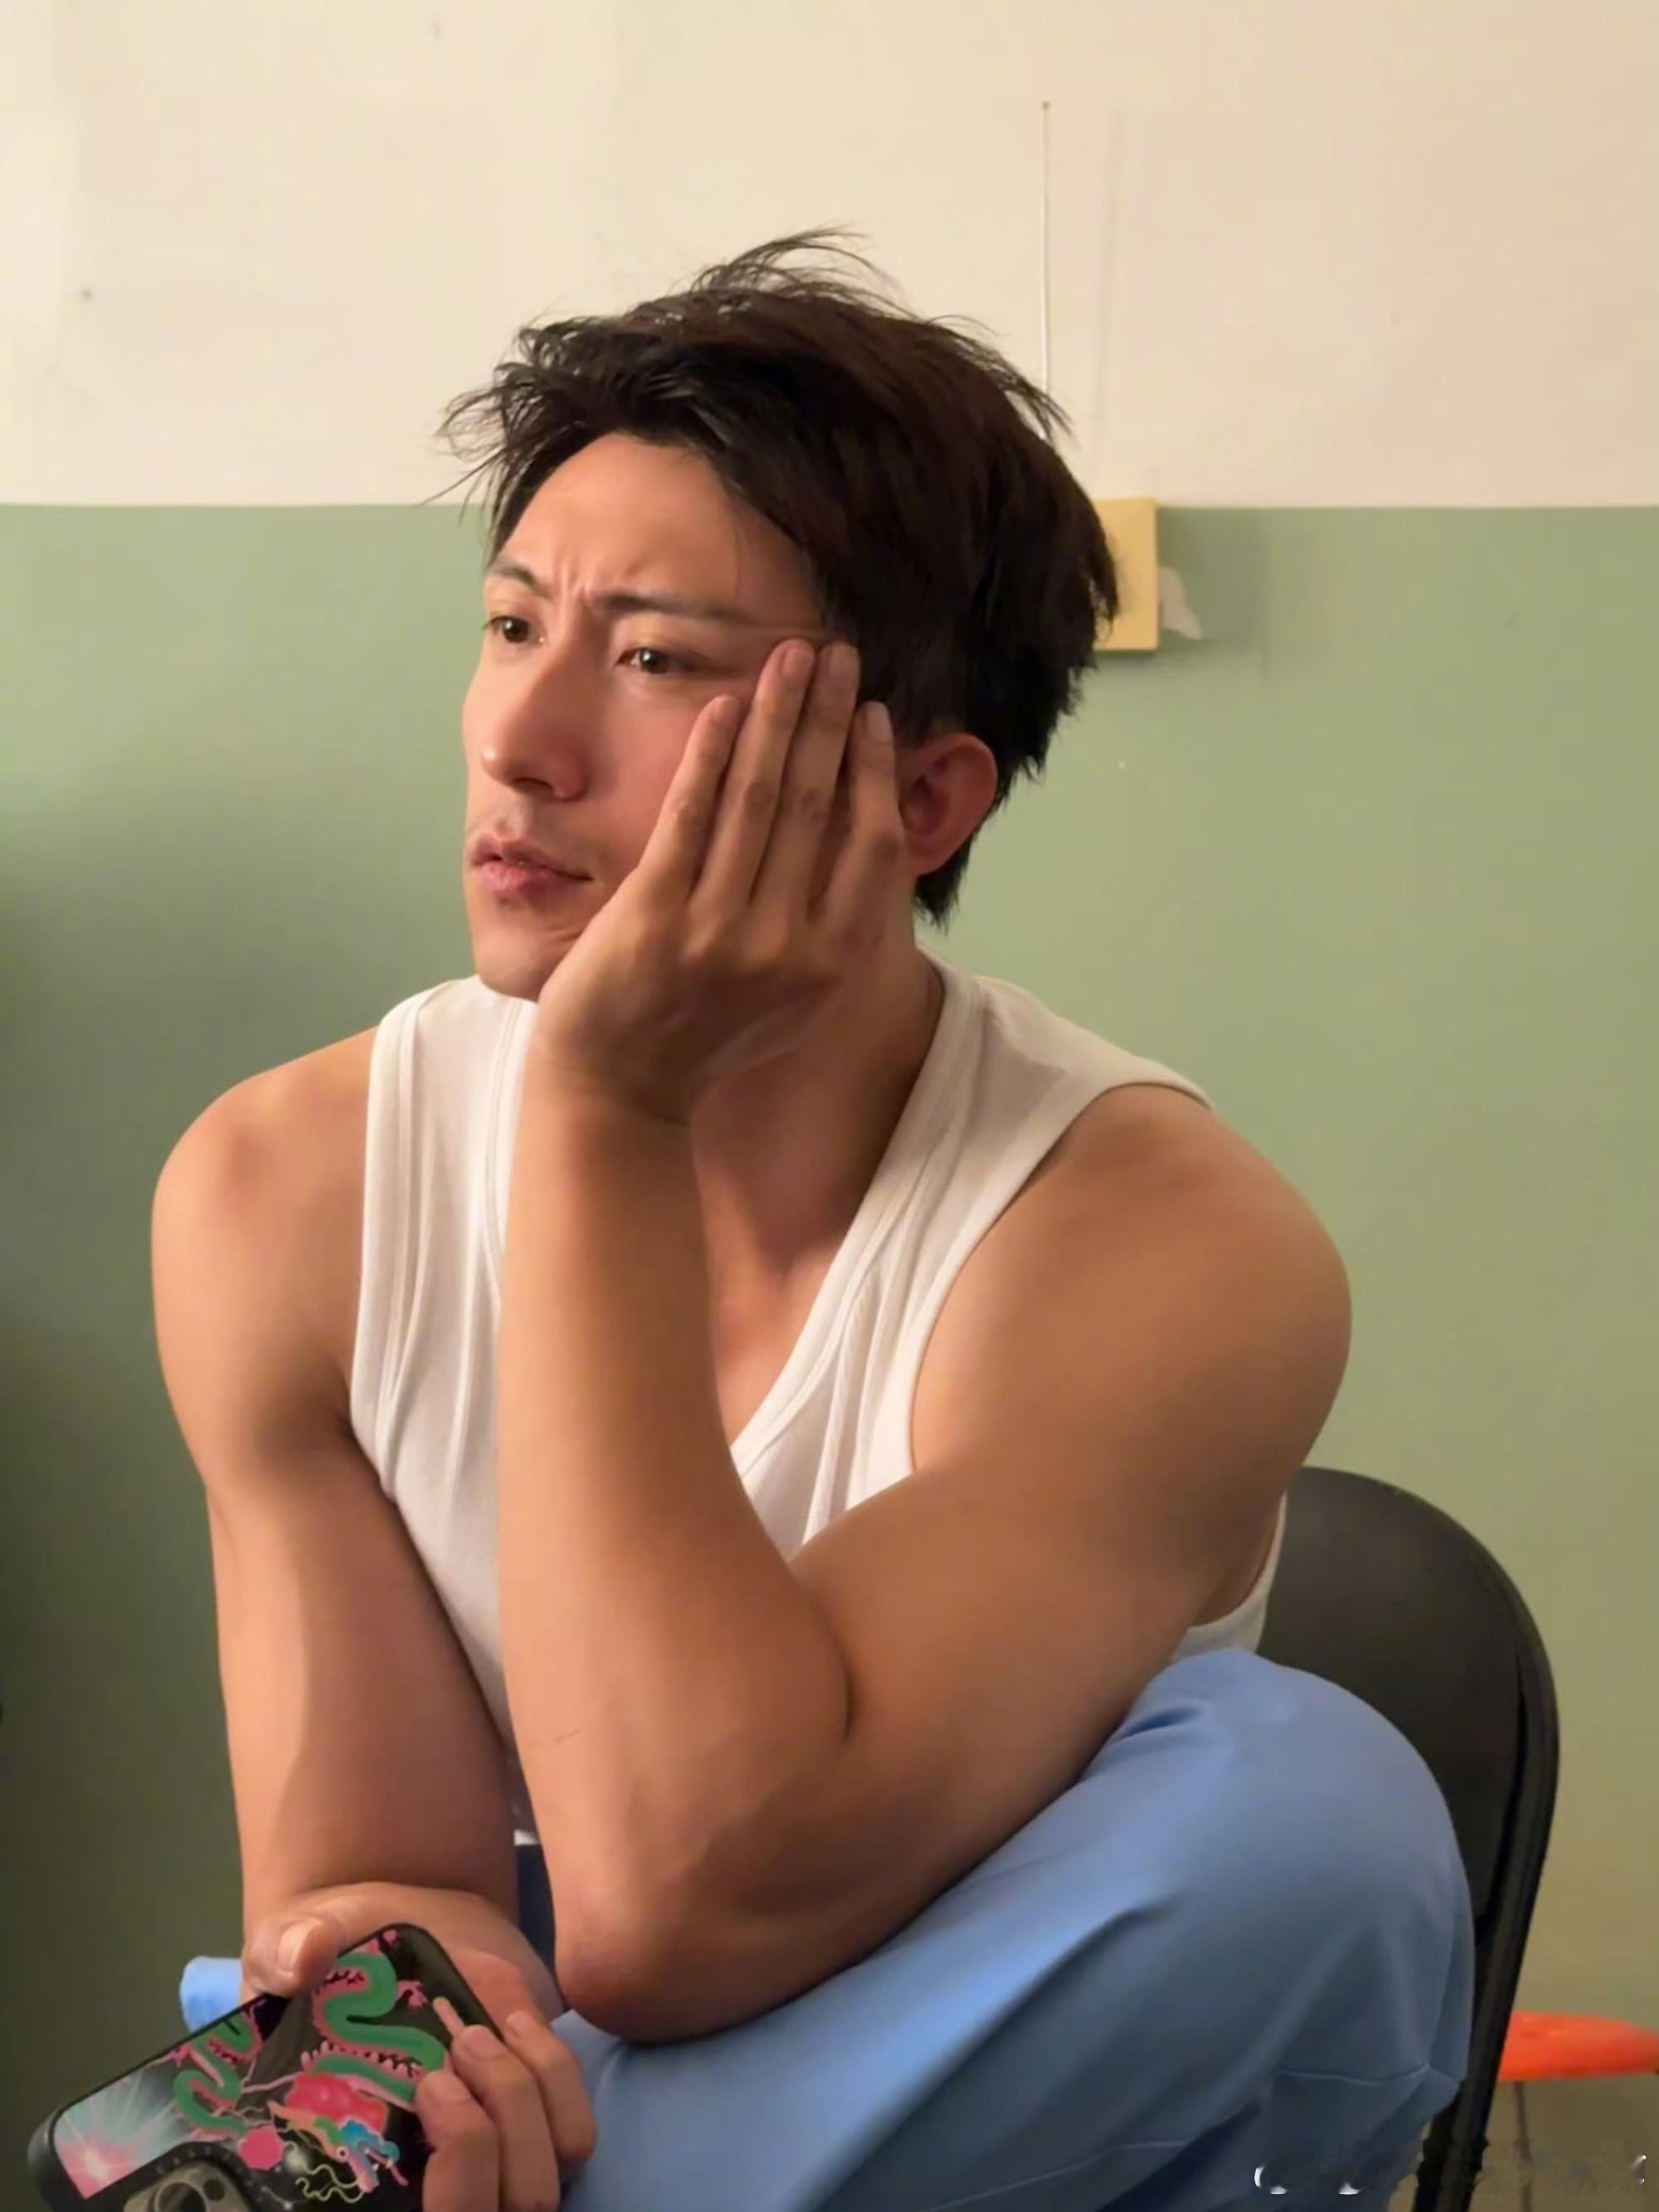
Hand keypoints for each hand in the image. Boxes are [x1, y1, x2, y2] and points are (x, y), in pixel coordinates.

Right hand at [244, 1883, 594, 2207]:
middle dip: (484, 2133)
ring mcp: (487, 2169)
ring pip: (540, 2185)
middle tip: (459, 2046)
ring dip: (523, 2098)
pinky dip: (554, 2077)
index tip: (431, 2087)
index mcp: (365, 2178)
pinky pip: (572, 2135)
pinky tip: (517, 2023)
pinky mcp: (535, 2128)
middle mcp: (430, 2188)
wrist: (389, 1932)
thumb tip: (308, 1956)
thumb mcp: (285, 1948)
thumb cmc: (325, 1958)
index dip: (451, 2180)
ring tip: (480, 2032)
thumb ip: (286, 1951)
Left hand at [525, 636, 906, 1124]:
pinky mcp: (654, 912)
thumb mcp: (792, 1001)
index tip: (874, 715)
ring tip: (791, 657)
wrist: (619, 1091)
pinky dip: (711, 755)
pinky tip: (726, 705)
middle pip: (818, 805)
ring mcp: (717, 929)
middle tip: (840, 654)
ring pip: (760, 799)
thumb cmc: (704, 1039)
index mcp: (827, 965)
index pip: (871, 847)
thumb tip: (862, 834)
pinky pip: (690, 816)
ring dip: (778, 716)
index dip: (877, 772)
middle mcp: (782, 945)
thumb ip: (827, 929)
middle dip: (829, 718)